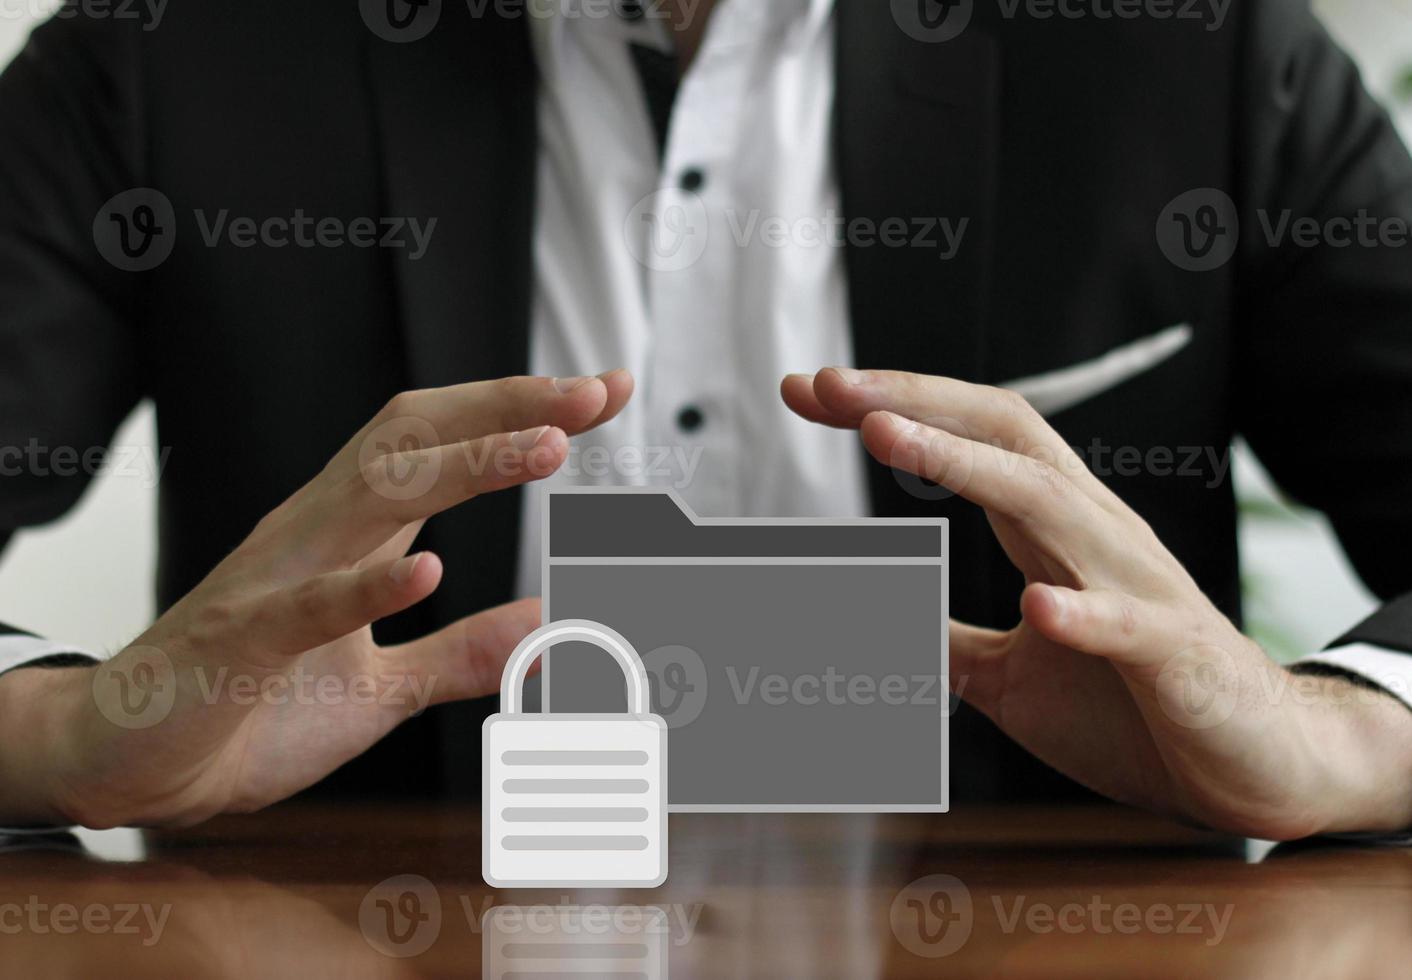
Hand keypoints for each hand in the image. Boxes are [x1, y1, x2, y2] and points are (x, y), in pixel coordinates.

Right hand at [7, 372, 632, 828]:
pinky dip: (366, 587)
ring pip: (372, 495)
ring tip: (546, 448)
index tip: (601, 395)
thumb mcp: (382, 687)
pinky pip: (304, 605)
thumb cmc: (250, 708)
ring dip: (463, 467)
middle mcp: (316, 532)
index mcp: (349, 534)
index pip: (440, 445)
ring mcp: (276, 579)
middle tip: (591, 394)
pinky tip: (428, 570)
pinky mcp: (239, 641)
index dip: (518, 413)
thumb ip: (461, 654)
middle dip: (505, 408)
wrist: (132, 760)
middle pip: (413, 438)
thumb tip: (544, 627)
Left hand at [783, 368, 1411, 838]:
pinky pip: (1129, 625)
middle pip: (1006, 435)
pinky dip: (1082, 614)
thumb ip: (944, 639)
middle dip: (915, 402)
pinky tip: (1036, 608)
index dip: (894, 408)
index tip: (811, 392)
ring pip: (1053, 501)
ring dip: (965, 465)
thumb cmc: (1130, 704)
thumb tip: (869, 624)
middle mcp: (1095, 534)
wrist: (1253, 760)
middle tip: (831, 384)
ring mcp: (1139, 586)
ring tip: (887, 436)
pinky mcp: (1177, 654)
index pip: (973, 440)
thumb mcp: (1008, 673)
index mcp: (1055, 529)